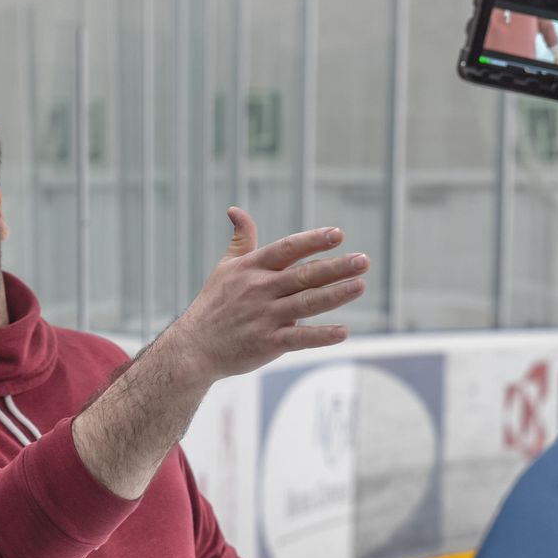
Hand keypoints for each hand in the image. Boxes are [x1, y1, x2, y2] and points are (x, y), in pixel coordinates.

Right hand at [163, 207, 368, 382]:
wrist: (193, 347)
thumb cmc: (214, 304)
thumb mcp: (225, 268)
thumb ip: (241, 240)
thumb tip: (235, 210)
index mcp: (252, 268)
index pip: (287, 249)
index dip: (312, 240)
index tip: (338, 234)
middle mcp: (259, 289)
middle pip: (303, 275)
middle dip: (335, 267)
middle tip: (364, 260)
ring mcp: (264, 317)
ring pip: (306, 303)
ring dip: (335, 295)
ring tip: (361, 285)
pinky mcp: (267, 343)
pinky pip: (298, 338)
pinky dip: (320, 336)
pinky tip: (343, 332)